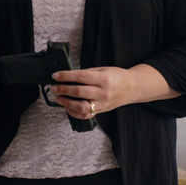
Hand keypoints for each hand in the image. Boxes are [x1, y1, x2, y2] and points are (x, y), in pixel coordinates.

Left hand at [49, 63, 179, 118]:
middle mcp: (103, 93)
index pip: (80, 77)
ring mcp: (102, 104)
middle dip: (62, 89)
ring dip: (66, 103)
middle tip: (53, 87)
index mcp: (103, 79)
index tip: (55, 75)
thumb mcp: (103, 69)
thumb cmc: (117, 77)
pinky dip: (73, 113)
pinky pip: (85, 116)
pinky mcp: (101, 111)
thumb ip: (87, 73)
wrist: (132, 88)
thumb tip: (69, 76)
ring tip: (58, 97)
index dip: (65, 76)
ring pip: (80, 107)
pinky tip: (66, 107)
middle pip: (78, 92)